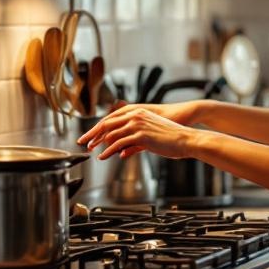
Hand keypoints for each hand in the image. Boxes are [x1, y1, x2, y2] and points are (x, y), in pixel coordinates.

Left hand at [77, 104, 199, 160]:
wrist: (186, 138)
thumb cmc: (171, 138)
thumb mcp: (149, 137)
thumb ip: (134, 143)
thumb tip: (122, 152)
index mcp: (137, 112)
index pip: (112, 118)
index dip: (98, 128)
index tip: (90, 136)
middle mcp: (135, 116)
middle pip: (107, 124)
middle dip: (93, 134)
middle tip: (83, 142)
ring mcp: (137, 125)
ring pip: (111, 133)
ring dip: (98, 143)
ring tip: (91, 150)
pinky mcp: (141, 136)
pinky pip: (119, 143)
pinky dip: (109, 151)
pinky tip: (103, 156)